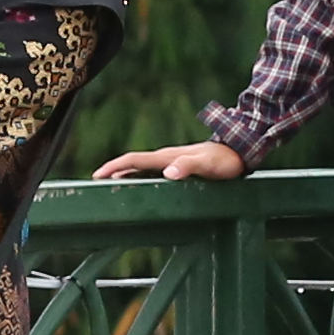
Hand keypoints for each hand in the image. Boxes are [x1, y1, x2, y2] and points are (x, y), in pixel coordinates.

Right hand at [95, 134, 246, 181]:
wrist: (238, 150)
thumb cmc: (224, 160)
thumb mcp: (207, 164)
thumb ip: (188, 166)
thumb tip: (168, 172)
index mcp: (167, 156)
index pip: (134, 159)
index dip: (114, 166)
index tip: (97, 175)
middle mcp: (165, 157)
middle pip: (132, 162)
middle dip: (113, 170)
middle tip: (96, 183)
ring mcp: (171, 160)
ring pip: (140, 166)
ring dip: (124, 173)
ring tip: (109, 184)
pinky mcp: (178, 164)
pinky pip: (151, 170)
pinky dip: (138, 175)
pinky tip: (138, 183)